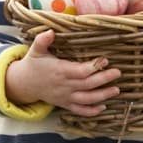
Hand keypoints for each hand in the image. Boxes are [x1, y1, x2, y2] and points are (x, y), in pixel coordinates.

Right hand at [5, 30, 121, 115]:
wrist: (24, 83)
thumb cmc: (33, 64)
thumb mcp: (35, 50)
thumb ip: (42, 40)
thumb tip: (51, 31)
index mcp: (60, 71)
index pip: (80, 71)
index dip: (94, 67)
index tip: (105, 60)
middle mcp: (64, 85)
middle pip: (87, 84)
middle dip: (104, 79)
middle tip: (118, 73)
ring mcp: (65, 97)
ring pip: (87, 99)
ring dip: (103, 96)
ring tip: (116, 90)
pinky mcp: (65, 104)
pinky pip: (80, 110)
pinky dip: (91, 111)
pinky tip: (103, 107)